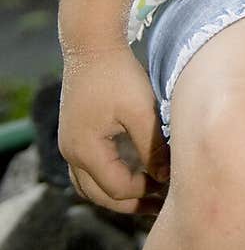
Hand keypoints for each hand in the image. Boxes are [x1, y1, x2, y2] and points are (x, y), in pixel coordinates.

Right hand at [58, 45, 169, 216]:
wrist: (92, 44)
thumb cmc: (119, 74)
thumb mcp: (141, 111)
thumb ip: (153, 147)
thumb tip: (165, 177)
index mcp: (86, 150)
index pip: (117, 188)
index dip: (145, 191)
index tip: (170, 186)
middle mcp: (71, 153)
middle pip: (99, 195)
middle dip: (130, 203)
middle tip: (159, 205)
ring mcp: (69, 144)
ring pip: (89, 186)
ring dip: (115, 193)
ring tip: (146, 193)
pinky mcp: (74, 133)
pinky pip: (87, 169)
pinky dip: (107, 177)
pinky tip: (132, 170)